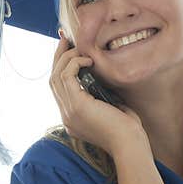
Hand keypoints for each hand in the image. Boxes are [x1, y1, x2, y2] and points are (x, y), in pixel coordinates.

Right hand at [50, 30, 146, 155]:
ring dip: (67, 58)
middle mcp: (65, 116)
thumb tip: (98, 74)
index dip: (61, 67)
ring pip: (56, 76)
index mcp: (72, 117)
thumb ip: (100, 93)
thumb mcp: (110, 107)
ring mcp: (68, 112)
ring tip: (81, 48)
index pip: (59, 88)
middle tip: (66, 38)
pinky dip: (75, 63)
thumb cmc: (127, 129)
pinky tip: (89, 59)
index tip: (69, 49)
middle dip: (58, 57)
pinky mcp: (76, 106)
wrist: (130, 145)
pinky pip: (66, 76)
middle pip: (52, 79)